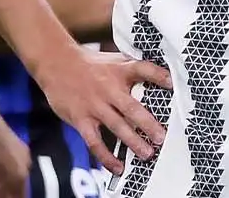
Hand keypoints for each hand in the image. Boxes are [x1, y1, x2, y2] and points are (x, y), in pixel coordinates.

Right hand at [34, 46, 172, 174]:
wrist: (56, 62)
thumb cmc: (90, 65)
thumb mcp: (113, 60)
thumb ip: (132, 69)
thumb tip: (162, 76)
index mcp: (119, 70)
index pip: (142, 69)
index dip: (158, 76)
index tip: (172, 84)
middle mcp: (108, 88)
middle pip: (131, 107)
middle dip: (148, 124)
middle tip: (161, 137)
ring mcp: (94, 105)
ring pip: (116, 126)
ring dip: (132, 142)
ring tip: (147, 154)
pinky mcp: (81, 119)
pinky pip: (94, 142)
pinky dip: (106, 156)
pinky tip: (118, 166)